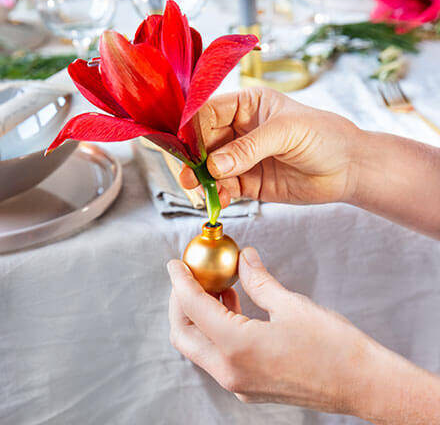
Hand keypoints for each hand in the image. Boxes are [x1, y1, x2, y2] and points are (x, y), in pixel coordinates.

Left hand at [167, 248, 439, 422]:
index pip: (193, 308)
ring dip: (198, 315)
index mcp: (237, 347)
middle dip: (179, 302)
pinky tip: (233, 306)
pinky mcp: (249, 387)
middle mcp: (231, 371)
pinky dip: (214, 330)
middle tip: (190, 276)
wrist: (363, 384)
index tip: (175, 263)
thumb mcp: (291, 304)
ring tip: (216, 286)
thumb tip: (244, 258)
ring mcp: (239, 384)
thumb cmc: (333, 346)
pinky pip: (217, 356)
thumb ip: (258, 280)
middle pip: (184, 334)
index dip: (180, 281)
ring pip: (198, 347)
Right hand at [180, 87, 361, 206]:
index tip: (181, 144)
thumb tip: (214, 164)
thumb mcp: (286, 132)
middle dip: (194, 158)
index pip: (210, 111)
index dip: (192, 126)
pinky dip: (219, 194)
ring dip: (203, 179)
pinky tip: (219, 199)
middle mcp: (240, 130)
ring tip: (200, 189)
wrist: (348, 169)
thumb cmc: (324, 136)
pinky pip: (226, 187)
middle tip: (187, 174)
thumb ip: (249, 147)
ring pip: (212, 167)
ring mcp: (243, 157)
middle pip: (205, 142)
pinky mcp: (249, 182)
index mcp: (247, 104)